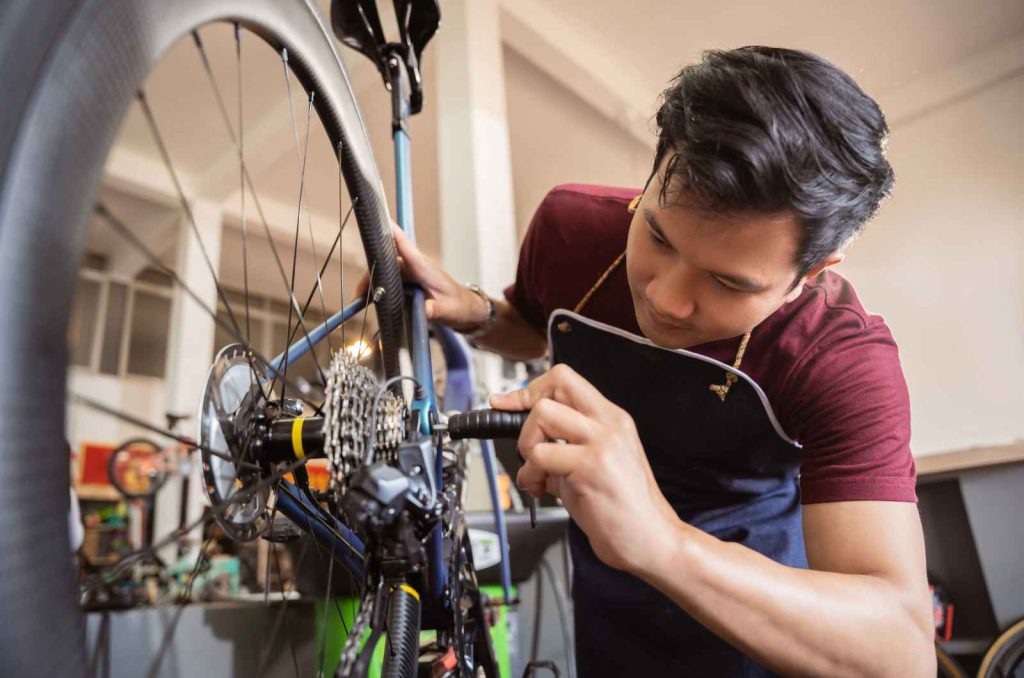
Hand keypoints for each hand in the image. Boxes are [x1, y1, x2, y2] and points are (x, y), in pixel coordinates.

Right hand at [354, 222, 488, 331]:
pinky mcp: (410, 282)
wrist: (467, 310)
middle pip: (388, 261)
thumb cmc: (460, 307)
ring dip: (373, 282)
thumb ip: (435, 310)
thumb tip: (424, 311)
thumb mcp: (448, 311)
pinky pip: (390, 281)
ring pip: (386, 271)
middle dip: (371, 273)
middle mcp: (416, 267)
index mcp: (424, 268)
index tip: (378, 219)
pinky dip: (378, 288)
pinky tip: (368, 300)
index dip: (391, 231)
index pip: (404, 244)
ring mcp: (412, 274)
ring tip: (360, 299)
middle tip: (359, 293)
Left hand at [489, 364, 681, 575]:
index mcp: (612, 419)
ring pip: (543, 413)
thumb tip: (528, 444)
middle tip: (527, 444)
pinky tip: (541, 490)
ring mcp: (603, 442)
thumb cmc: (624, 510)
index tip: (506, 403)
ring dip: (527, 445)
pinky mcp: (592, 466)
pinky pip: (541, 455)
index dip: (530, 389)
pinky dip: (530, 474)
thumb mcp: (593, 466)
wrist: (652, 541)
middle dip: (526, 410)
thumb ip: (564, 448)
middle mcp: (610, 424)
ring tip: (537, 473)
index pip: (565, 379)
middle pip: (556, 382)